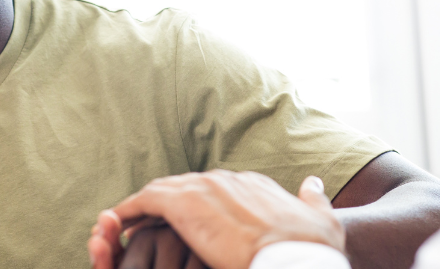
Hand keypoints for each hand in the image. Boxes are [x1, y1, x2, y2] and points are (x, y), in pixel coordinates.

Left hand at [88, 171, 344, 268]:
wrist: (297, 259)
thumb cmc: (314, 251)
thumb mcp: (323, 220)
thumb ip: (314, 199)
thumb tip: (312, 182)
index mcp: (254, 186)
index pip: (217, 191)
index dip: (200, 207)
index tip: (190, 225)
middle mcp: (228, 180)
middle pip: (187, 189)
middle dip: (167, 208)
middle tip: (148, 228)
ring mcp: (205, 189)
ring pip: (163, 193)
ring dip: (142, 210)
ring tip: (124, 228)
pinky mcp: (184, 204)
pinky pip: (145, 202)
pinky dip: (129, 212)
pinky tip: (116, 225)